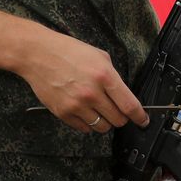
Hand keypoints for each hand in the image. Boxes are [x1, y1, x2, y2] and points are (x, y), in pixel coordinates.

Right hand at [16, 28, 149, 134]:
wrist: (38, 54)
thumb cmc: (68, 52)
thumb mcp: (99, 56)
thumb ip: (113, 77)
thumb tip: (124, 95)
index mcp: (105, 76)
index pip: (129, 105)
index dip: (139, 116)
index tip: (142, 120)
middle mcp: (92, 93)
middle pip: (117, 120)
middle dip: (121, 117)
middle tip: (116, 110)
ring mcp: (76, 105)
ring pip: (102, 127)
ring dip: (104, 121)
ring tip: (98, 109)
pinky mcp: (63, 113)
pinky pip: (84, 128)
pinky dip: (88, 123)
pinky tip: (84, 110)